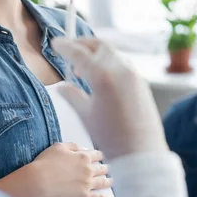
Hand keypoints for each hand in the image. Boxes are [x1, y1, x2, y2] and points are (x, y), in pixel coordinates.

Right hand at [30, 142, 113, 196]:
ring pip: (103, 182)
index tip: (102, 157)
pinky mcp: (84, 196)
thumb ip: (74, 146)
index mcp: (83, 157)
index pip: (97, 155)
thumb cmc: (46, 162)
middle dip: (106, 168)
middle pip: (102, 168)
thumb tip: (84, 149)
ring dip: (109, 181)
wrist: (39, 181)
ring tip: (112, 181)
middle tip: (108, 169)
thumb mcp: (59, 147)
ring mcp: (87, 184)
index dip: (100, 156)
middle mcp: (88, 170)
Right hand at [52, 38, 166, 159]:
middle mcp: (120, 69)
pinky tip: (100, 77)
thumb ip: (72, 96)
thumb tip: (63, 86)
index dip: (65, 47)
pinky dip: (108, 62)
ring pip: (111, 52)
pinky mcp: (141, 81)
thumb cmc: (111, 137)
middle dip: (82, 44)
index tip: (55, 43)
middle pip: (98, 45)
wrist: (141, 153)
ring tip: (82, 70)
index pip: (79, 53)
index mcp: (102, 76)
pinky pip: (121, 62)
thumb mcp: (86, 115)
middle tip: (69, 51)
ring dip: (95, 53)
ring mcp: (133, 74)